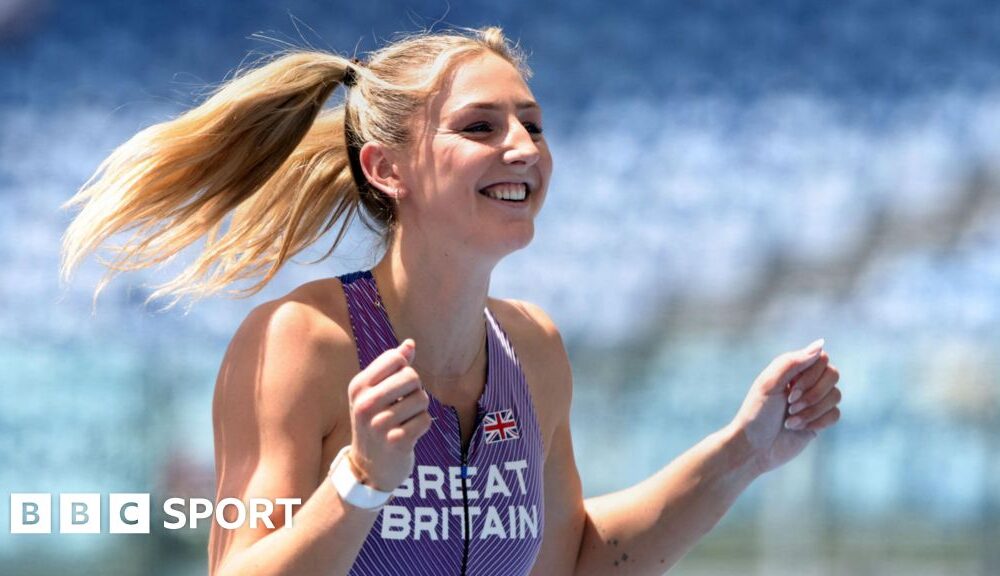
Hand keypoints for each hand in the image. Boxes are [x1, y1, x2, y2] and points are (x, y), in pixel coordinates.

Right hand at [347, 339, 432, 491]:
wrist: (369, 469)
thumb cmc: (376, 423)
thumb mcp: (375, 394)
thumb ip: (393, 368)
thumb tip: (410, 344)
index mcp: (358, 386)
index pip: (395, 358)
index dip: (404, 370)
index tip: (396, 387)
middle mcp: (365, 403)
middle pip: (411, 376)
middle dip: (415, 390)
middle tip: (404, 406)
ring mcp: (379, 424)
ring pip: (421, 399)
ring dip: (420, 410)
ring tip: (405, 421)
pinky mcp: (396, 442)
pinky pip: (426, 420)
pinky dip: (423, 426)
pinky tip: (409, 434)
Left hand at [730, 339, 841, 476]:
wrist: (754, 447)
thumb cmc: (757, 413)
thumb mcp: (769, 383)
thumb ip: (793, 362)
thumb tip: (821, 344)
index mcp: (793, 369)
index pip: (821, 358)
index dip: (811, 375)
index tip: (790, 389)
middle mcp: (806, 382)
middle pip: (833, 375)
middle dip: (813, 394)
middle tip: (790, 405)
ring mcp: (815, 401)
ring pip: (836, 396)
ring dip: (812, 410)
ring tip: (790, 420)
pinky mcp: (820, 420)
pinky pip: (835, 414)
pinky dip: (817, 421)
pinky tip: (798, 428)